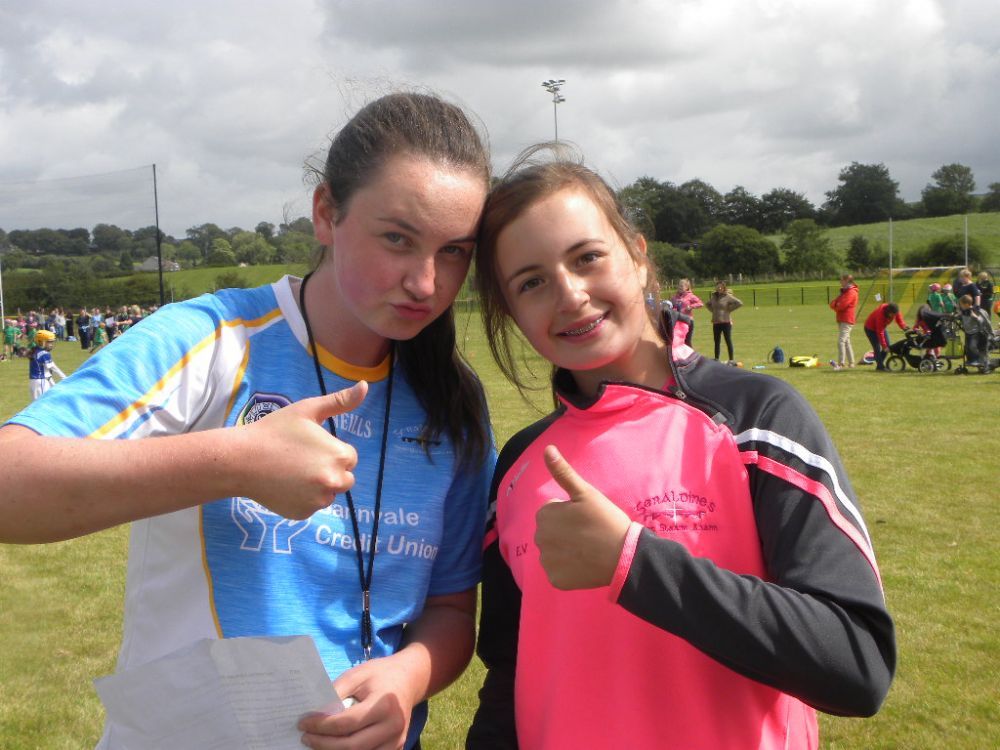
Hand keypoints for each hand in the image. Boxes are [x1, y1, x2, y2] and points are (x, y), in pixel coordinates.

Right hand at [238, 381, 367, 518]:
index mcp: (340, 456)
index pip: (349, 457)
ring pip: (328, 493)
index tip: (309, 445)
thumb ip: (340, 401)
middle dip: (329, 469)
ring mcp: (318, 501)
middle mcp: (334, 482)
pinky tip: (284, 484)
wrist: (240, 459)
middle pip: (344, 478)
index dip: (330, 450)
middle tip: (301, 460)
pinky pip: (311, 505)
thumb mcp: (308, 410)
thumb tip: (365, 385)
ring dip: (318, 485)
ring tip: (292, 472)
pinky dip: (303, 498)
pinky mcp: (303, 514)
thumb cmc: (274, 430)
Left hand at [299, 655, 417, 749]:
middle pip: (352, 746)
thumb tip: (315, 714)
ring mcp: (397, 740)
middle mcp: (393, 726)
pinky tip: (335, 746)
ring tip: (318, 743)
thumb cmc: (380, 674)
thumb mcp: (357, 675)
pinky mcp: (396, 748)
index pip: (347, 723)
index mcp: (385, 704)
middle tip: (305, 737)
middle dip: (323, 744)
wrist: (409, 679)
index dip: (321, 725)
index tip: (303, 722)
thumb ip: (336, 692)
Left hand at [534, 445, 631, 589]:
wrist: (624, 555)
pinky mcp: (555, 580)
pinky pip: (558, 571)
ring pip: (553, 552)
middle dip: (563, 531)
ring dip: (565, 550)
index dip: (568, 513)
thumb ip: (563, 472)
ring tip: (587, 548)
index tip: (585, 518)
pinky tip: (584, 564)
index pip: (551, 512)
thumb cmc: (606, 520)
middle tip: (587, 533)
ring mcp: (547, 562)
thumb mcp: (585, 493)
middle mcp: (539, 539)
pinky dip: (568, 569)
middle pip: (550, 532)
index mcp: (544, 516)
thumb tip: (547, 449)